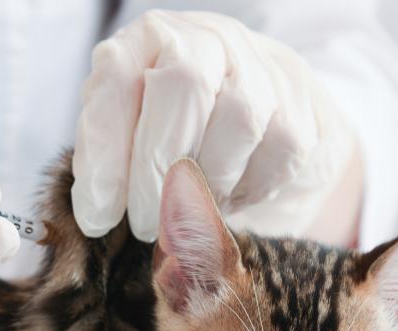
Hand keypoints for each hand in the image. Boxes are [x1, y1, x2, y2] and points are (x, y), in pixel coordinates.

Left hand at [72, 10, 354, 240]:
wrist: (262, 126)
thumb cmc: (177, 133)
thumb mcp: (128, 133)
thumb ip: (107, 156)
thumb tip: (96, 213)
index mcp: (148, 40)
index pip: (119, 78)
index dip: (105, 152)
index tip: (96, 216)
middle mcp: (206, 38)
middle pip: (185, 85)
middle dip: (158, 168)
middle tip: (144, 225)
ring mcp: (260, 66)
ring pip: (240, 118)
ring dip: (209, 182)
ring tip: (188, 212)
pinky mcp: (300, 106)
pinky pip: (280, 150)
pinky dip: (249, 189)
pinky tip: (228, 199)